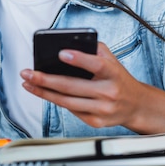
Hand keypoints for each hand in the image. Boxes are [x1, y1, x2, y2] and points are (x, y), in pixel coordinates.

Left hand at [20, 41, 164, 152]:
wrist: (136, 105)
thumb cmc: (118, 77)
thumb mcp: (112, 59)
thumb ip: (93, 49)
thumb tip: (67, 44)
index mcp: (113, 73)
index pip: (96, 64)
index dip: (78, 58)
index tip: (61, 52)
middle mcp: (109, 92)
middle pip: (72, 87)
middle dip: (45, 79)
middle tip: (28, 72)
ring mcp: (102, 110)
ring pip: (66, 102)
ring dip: (43, 93)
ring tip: (28, 83)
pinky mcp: (96, 122)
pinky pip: (71, 111)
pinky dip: (56, 101)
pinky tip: (44, 93)